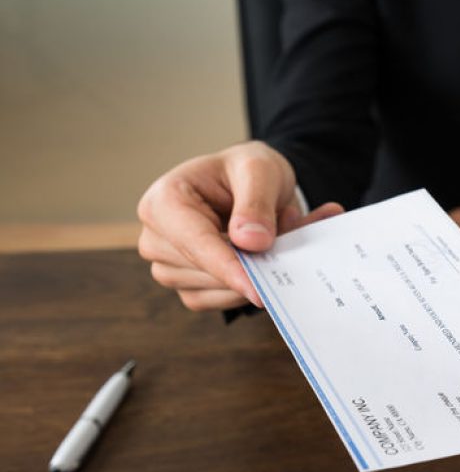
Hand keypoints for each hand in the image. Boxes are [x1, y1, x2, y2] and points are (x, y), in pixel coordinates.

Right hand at [137, 141, 343, 310]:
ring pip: (216, 290)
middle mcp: (157, 236)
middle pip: (205, 271)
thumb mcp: (260, 169)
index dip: (227, 267)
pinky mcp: (188, 285)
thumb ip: (256, 202)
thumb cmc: (247, 170)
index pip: (195, 243)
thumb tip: (251, 243)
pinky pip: (222, 301)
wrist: (251, 184)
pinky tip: (269, 261)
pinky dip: (252, 285)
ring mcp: (169, 265)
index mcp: (163, 201)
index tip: (257, 290)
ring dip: (255, 275)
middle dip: (251, 266)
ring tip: (282, 241)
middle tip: (291, 239)